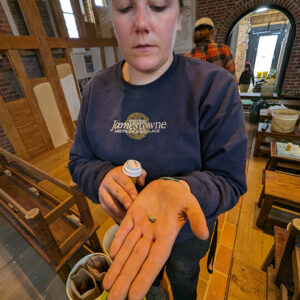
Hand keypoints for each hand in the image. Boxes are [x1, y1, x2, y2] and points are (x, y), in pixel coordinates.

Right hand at [99, 166, 146, 222]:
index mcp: (116, 174)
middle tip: (133, 208)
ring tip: (130, 217)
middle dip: (126, 201)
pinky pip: (108, 210)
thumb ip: (139, 174)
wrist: (106, 178)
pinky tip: (124, 220)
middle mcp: (108, 182)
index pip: (124, 182)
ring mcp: (103, 192)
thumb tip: (142, 183)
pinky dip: (116, 216)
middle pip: (117, 193)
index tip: (136, 198)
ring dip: (121, 211)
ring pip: (111, 203)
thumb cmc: (123, 176)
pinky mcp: (102, 202)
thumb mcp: (130, 171)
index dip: (131, 190)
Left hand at [103, 179, 208, 299]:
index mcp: (166, 235)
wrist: (170, 183)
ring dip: (117, 266)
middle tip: (112, 299)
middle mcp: (152, 235)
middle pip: (136, 260)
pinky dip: (117, 241)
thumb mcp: (191, 204)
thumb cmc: (181, 195)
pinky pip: (124, 229)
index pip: (154, 261)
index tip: (134, 297)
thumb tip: (203, 235)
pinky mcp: (133, 213)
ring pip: (127, 249)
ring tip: (107, 285)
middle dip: (125, 280)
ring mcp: (141, 225)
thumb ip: (196, 218)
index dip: (144, 278)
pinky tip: (110, 254)